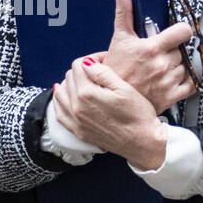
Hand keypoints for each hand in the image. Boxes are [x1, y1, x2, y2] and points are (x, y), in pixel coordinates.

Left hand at [53, 57, 169, 170]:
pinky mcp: (78, 131)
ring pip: (60, 93)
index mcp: (87, 94)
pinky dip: (61, 102)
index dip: (92, 59)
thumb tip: (87, 63)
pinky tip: (68, 97)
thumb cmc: (138, 115)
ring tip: (84, 82)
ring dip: (70, 84)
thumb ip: (102, 73)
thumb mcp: (124, 88)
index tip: (103, 61)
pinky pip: (59, 113)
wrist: (142, 142)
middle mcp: (77, 107)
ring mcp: (76, 121)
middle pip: (69, 77)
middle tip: (98, 71)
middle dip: (82, 70)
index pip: (79, 65)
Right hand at [100, 0, 196, 113]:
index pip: (183, 31)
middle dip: (175, 50)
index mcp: (151, 48)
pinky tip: (176, 78)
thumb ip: (123, 13)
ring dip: (180, 65)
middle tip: (164, 53)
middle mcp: (162, 65)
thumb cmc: (115, 71)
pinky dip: (188, 81)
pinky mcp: (172, 96)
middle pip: (183, 50)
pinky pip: (192, 85)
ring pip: (188, 66)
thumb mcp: (119, 39)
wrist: (111, 100)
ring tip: (165, 67)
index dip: (183, 30)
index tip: (178, 32)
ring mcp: (168, 81)